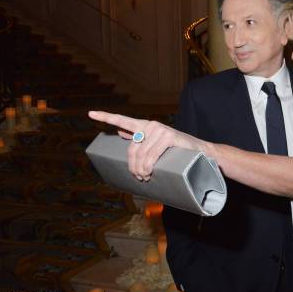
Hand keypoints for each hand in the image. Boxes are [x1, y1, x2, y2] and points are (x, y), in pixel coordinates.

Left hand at [88, 110, 208, 180]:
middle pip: (132, 149)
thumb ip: (139, 138)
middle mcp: (151, 125)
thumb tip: (120, 132)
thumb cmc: (177, 151)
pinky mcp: (169, 137)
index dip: (105, 117)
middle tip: (138, 178)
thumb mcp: (156, 144)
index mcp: (145, 126)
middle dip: (132, 167)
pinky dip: (149, 166)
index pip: (122, 120)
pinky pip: (152, 155)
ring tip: (145, 178)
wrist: (202, 152)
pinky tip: (150, 172)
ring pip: (141, 155)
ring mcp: (160, 130)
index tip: (90, 113)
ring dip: (141, 170)